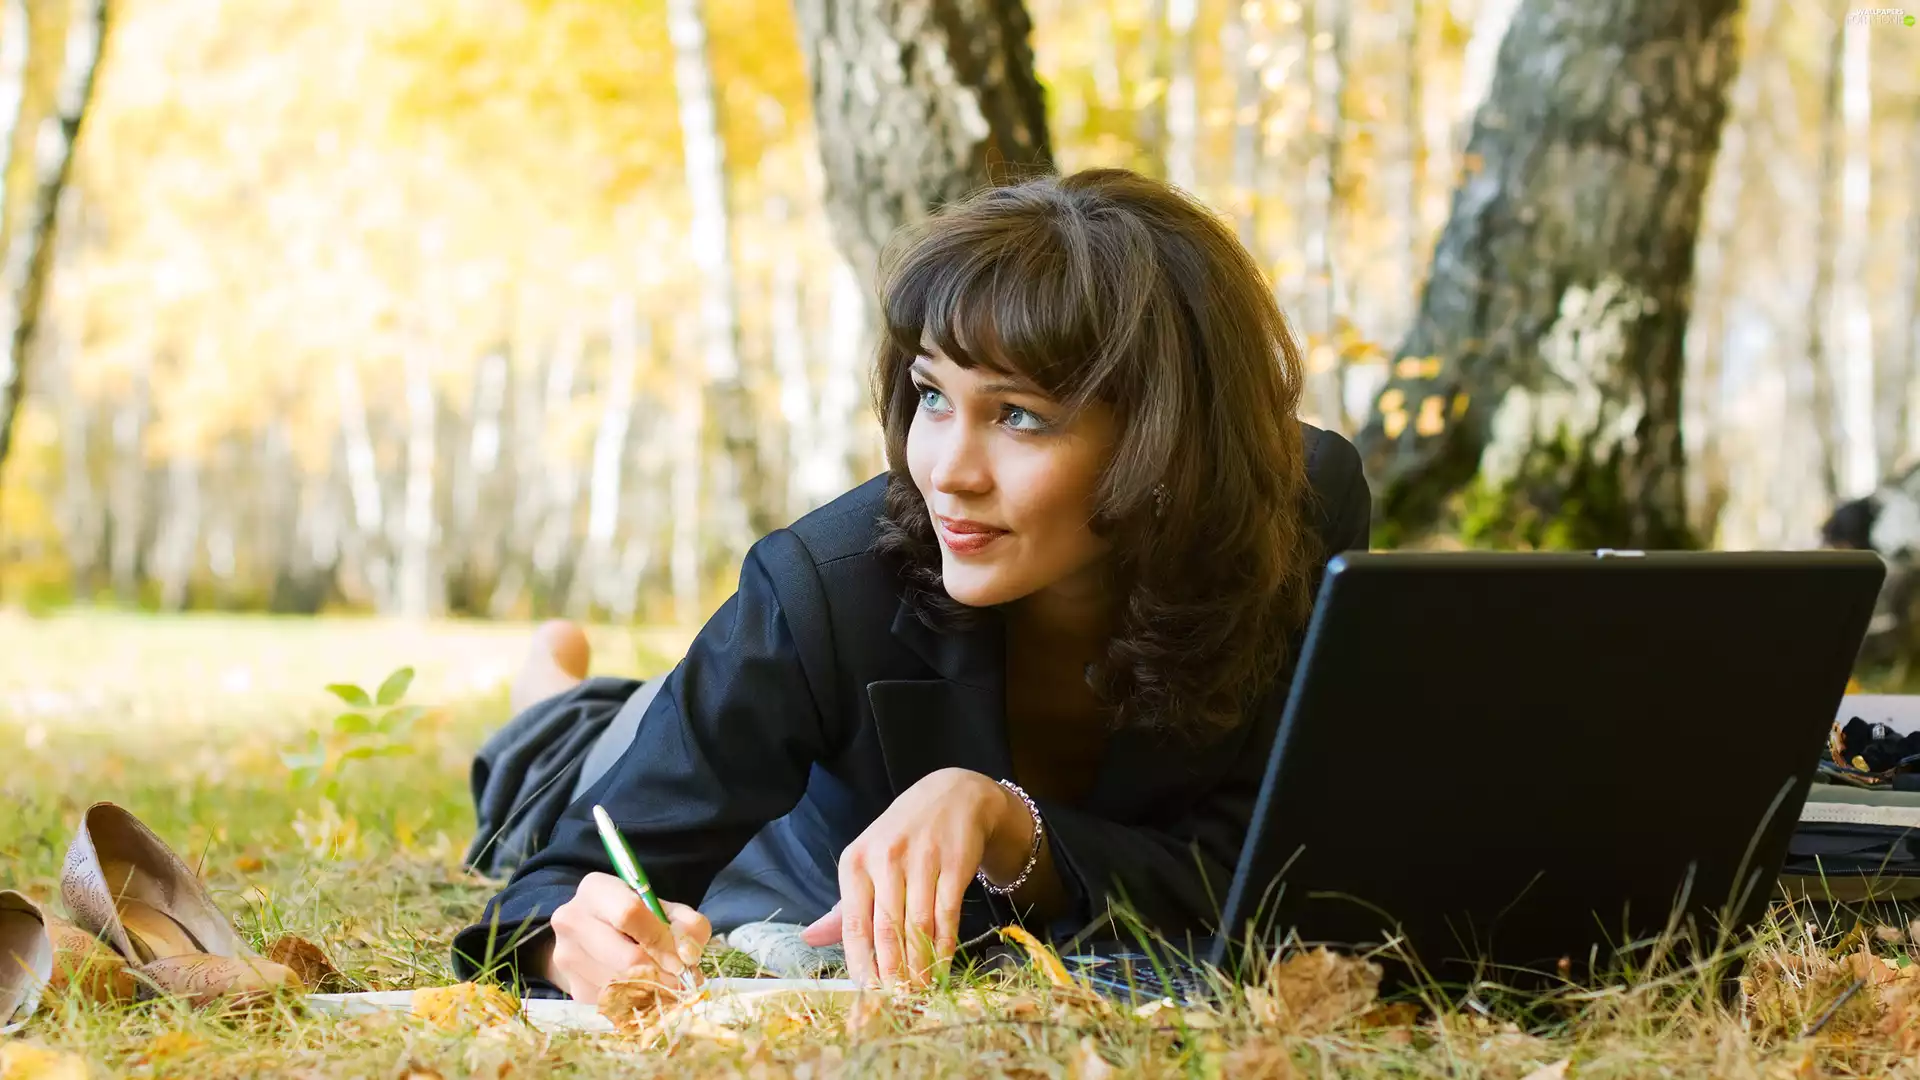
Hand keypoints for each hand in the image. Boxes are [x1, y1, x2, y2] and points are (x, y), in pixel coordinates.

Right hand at [542, 872, 709, 1002]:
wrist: (596, 937)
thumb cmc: (639, 919)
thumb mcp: (667, 911)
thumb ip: (688, 925)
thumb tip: (688, 956)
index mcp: (596, 890)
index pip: (629, 914)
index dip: (661, 940)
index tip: (681, 960)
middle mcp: (572, 920)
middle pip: (625, 957)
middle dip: (662, 973)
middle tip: (681, 981)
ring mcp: (567, 956)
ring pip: (620, 985)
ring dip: (652, 991)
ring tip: (668, 986)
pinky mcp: (572, 988)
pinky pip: (613, 1002)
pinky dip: (636, 1002)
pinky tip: (646, 992)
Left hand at [801, 767, 1029, 988]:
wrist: (952, 796)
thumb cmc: (901, 837)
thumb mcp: (867, 863)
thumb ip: (843, 907)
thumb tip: (810, 939)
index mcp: (855, 863)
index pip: (854, 924)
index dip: (861, 964)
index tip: (867, 996)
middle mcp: (885, 859)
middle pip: (887, 929)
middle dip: (892, 973)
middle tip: (896, 1004)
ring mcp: (921, 859)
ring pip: (918, 926)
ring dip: (919, 965)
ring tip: (918, 993)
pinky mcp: (954, 863)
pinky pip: (947, 915)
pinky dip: (944, 947)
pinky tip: (941, 967)